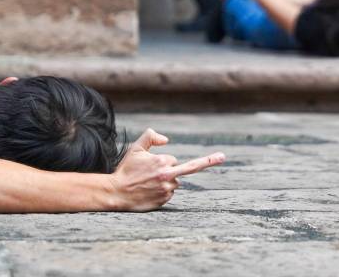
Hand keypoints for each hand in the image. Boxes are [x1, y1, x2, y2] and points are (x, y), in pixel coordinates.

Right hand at [107, 128, 224, 211]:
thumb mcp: (136, 148)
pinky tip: (148, 192)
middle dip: (182, 168)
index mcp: (163, 162)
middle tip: (222, 156)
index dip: (163, 160)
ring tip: (147, 184)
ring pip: (175, 183)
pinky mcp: (164, 201)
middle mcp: (168, 176)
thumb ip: (151, 136)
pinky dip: (163, 192)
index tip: (153, 162)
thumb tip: (168, 140)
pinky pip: (170, 194)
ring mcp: (167, 190)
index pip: (173, 159)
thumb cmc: (126, 169)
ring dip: (167, 181)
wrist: (116, 192)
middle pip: (182, 170)